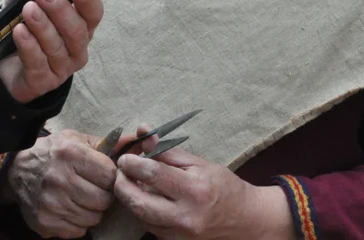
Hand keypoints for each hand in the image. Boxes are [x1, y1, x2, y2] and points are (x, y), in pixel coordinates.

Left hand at [0, 0, 103, 103]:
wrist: (0, 66)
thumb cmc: (24, 27)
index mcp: (79, 24)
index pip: (94, 13)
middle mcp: (76, 47)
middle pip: (78, 30)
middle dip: (61, 9)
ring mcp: (61, 67)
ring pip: (59, 47)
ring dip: (43, 27)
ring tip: (27, 9)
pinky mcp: (42, 82)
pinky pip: (38, 64)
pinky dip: (29, 46)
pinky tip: (18, 32)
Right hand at [2, 129, 117, 237]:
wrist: (17, 170)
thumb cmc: (54, 153)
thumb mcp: (77, 140)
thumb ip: (108, 143)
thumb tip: (140, 138)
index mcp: (70, 154)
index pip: (109, 175)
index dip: (112, 176)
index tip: (105, 175)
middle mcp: (59, 179)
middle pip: (103, 200)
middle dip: (104, 195)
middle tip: (95, 189)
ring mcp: (50, 203)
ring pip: (93, 218)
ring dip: (93, 210)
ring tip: (83, 198)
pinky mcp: (44, 222)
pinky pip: (78, 231)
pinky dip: (79, 223)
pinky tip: (71, 209)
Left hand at [114, 148, 292, 238]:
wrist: (244, 218)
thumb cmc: (223, 185)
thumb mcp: (198, 163)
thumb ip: (167, 151)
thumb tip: (144, 133)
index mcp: (195, 190)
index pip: (154, 174)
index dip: (134, 163)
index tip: (125, 157)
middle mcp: (186, 216)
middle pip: (139, 202)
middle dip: (122, 185)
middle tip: (119, 171)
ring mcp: (179, 234)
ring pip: (140, 216)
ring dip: (129, 198)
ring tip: (129, 181)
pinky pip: (148, 225)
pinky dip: (140, 210)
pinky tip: (142, 196)